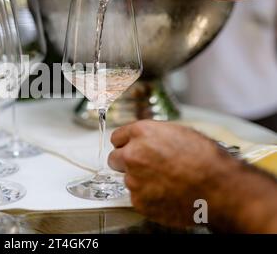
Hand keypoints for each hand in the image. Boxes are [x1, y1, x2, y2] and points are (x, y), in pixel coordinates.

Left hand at [108, 120, 236, 227]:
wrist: (220, 189)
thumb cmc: (207, 160)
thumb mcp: (180, 133)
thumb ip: (154, 135)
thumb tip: (146, 139)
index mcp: (142, 133)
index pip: (117, 137)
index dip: (125, 144)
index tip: (128, 148)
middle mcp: (133, 155)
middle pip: (114, 159)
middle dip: (126, 162)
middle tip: (144, 167)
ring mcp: (134, 180)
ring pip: (128, 179)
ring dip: (141, 181)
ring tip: (166, 182)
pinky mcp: (139, 201)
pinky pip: (137, 198)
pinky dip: (149, 198)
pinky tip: (167, 194)